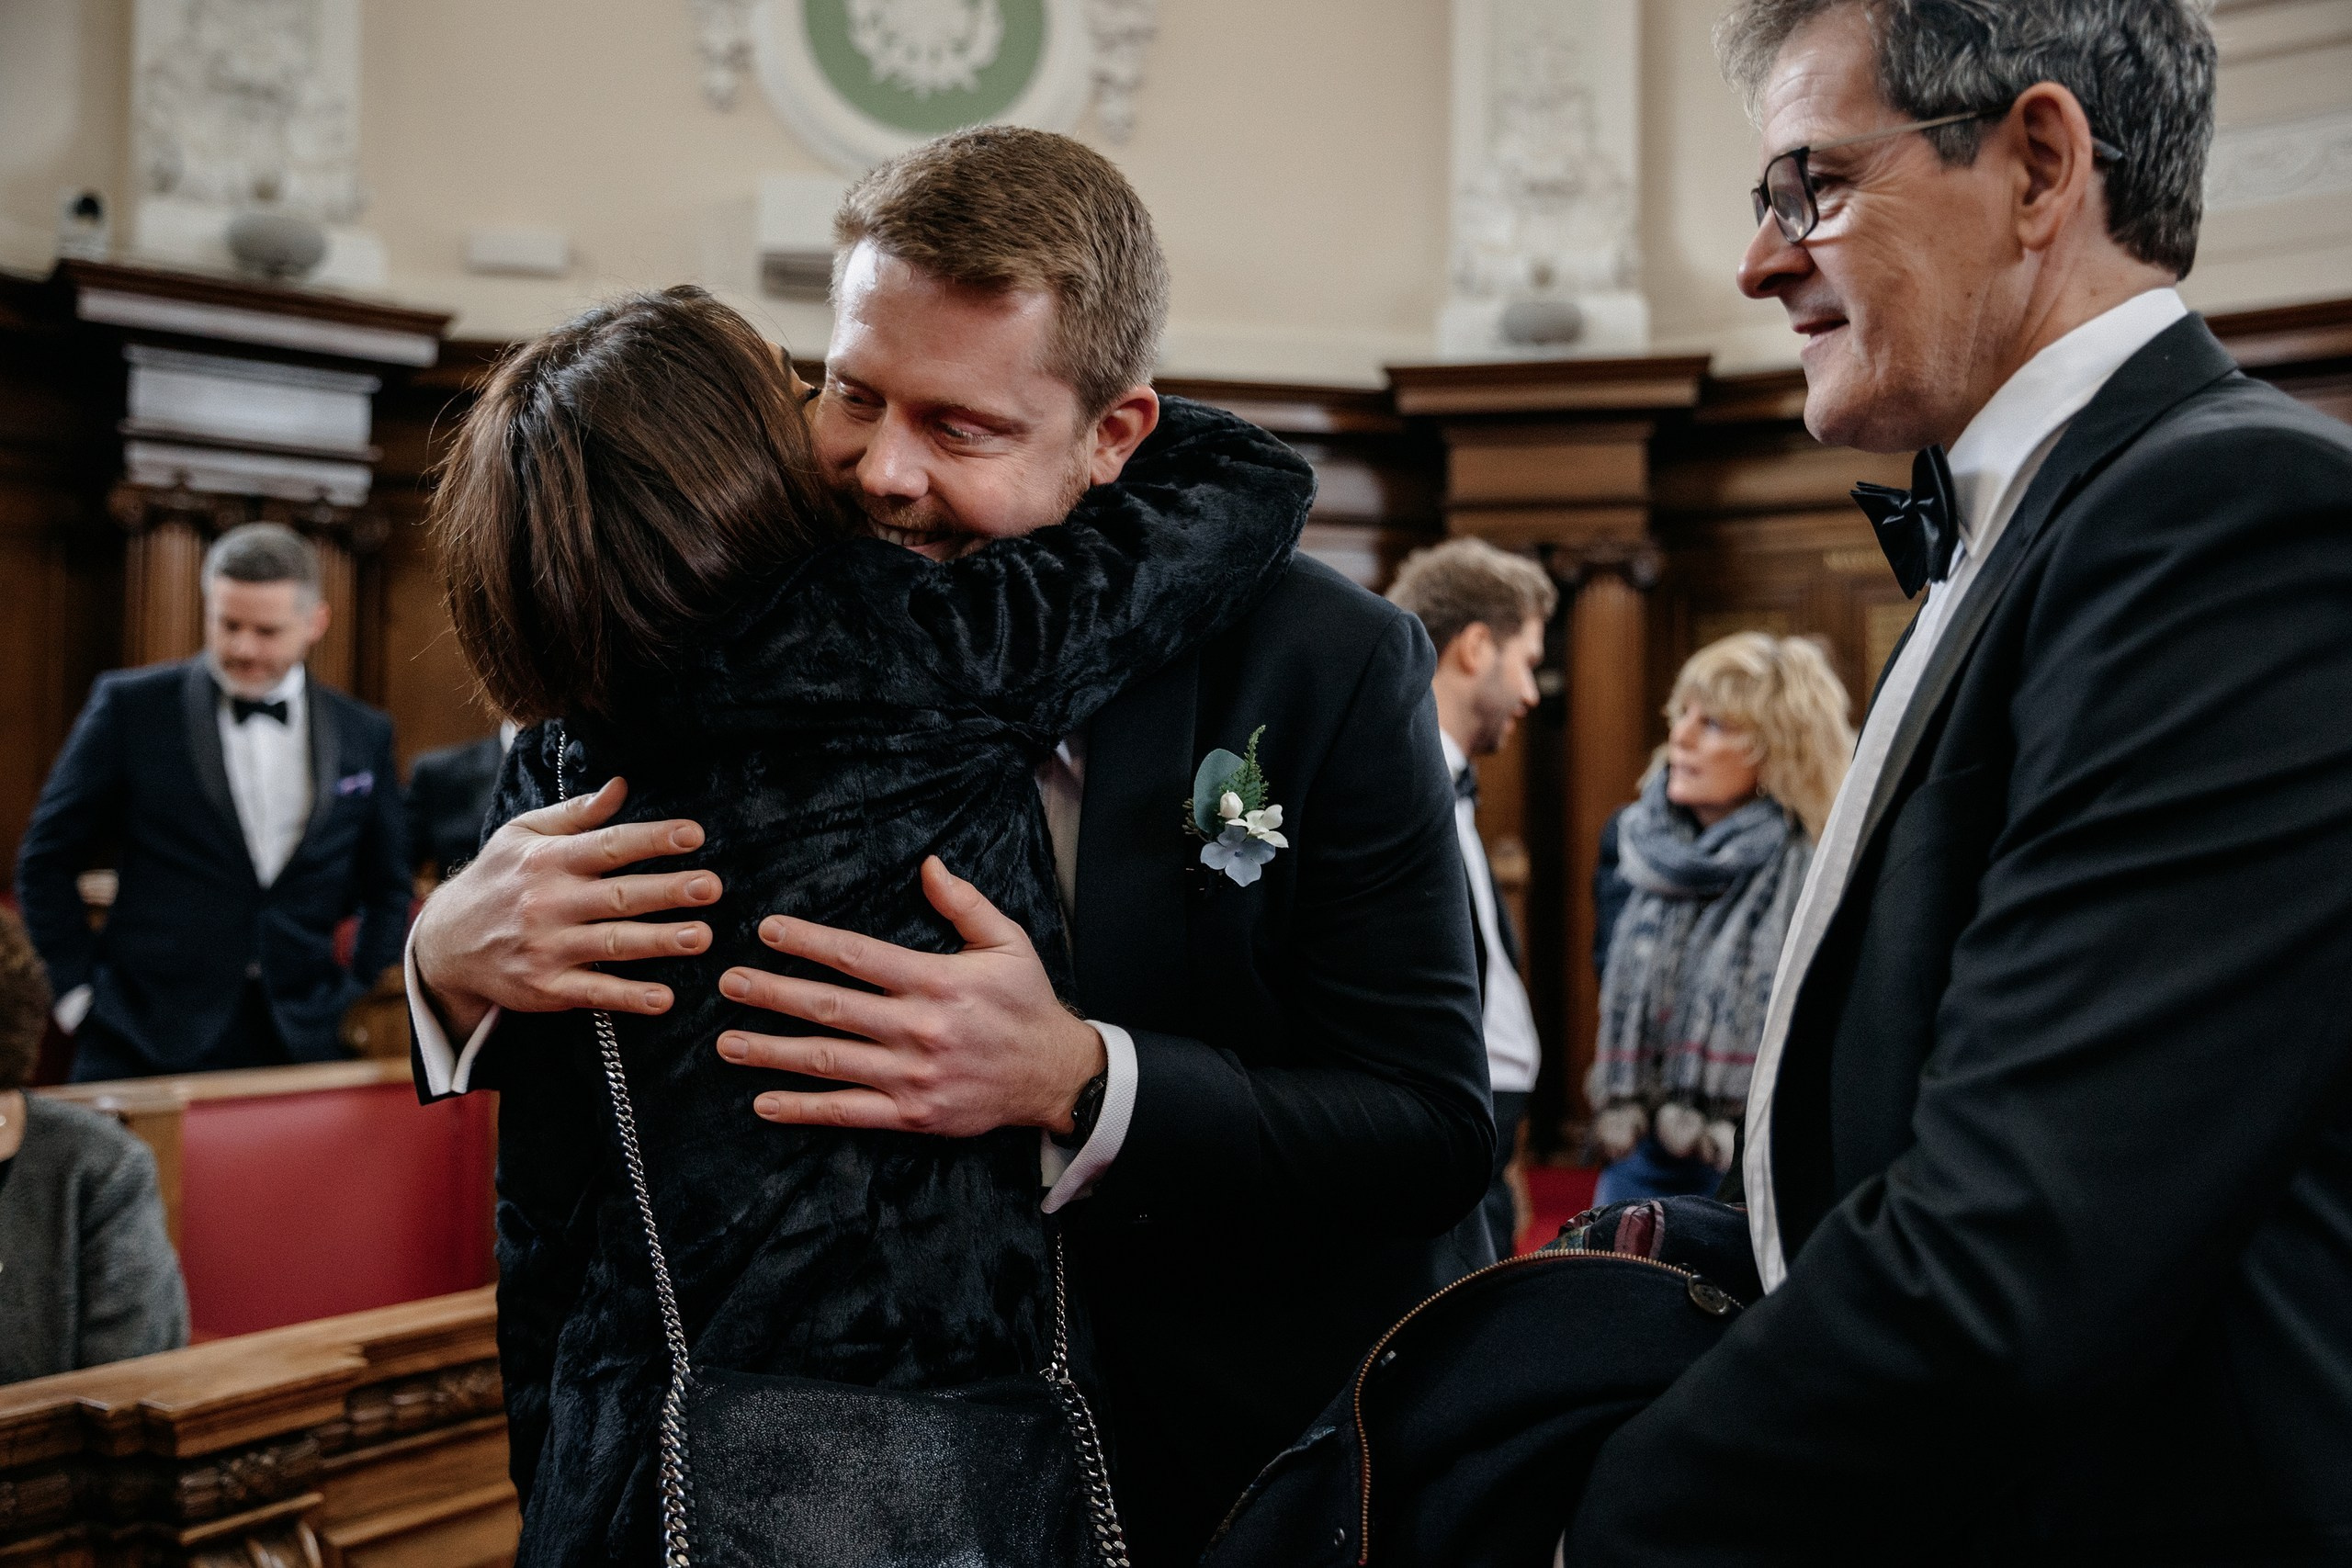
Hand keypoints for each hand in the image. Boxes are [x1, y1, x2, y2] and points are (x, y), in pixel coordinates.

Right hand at [411, 777, 722, 1035]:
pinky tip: (663, 998)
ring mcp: (547, 948)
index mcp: (549, 860)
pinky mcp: (546, 988)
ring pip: (612, 943)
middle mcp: (548, 903)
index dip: (652, 839)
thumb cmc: (496, 881)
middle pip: (618, 895)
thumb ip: (576, 814)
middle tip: (711, 887)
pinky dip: (628, 996)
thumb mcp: (523, 836)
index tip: (694, 834)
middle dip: (667, 891)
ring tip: (702, 937)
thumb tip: (621, 785)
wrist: (444, 943)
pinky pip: (594, 992)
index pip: (609, 845)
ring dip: (659, 941)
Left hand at [716, 856, 1105, 1136]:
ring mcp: (912, 1075)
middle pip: (831, 1007)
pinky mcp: (911, 1114)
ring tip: (728, 1041)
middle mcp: (919, 1028)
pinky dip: (803, 1109)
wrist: (1056, 1076)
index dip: (809, 942)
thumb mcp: (1008, 943)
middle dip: (774, 993)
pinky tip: (765, 1102)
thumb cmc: (1027, 1005)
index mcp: (937, 982)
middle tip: (730, 982)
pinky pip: (848, 1111)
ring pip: (829, 1061)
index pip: (859, 956)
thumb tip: (928, 865)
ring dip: (773, 1051)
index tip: (768, 930)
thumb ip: (965, 903)